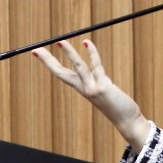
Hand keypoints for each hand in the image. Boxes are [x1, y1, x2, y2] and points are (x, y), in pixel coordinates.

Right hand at [32, 39, 151, 150]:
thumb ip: (97, 81)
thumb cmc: (116, 105)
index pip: (61, 73)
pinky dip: (92, 53)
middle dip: (47, 61)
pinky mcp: (102, 86)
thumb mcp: (102, 90)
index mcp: (81, 88)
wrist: (126, 120)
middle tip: (35, 49)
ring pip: (77, 67)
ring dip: (69, 53)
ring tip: (60, 42)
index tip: (37, 52)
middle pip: (60, 72)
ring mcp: (91, 88)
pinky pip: (96, 65)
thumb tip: (97, 70)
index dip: (49, 63)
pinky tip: (87, 43)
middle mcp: (83, 88)